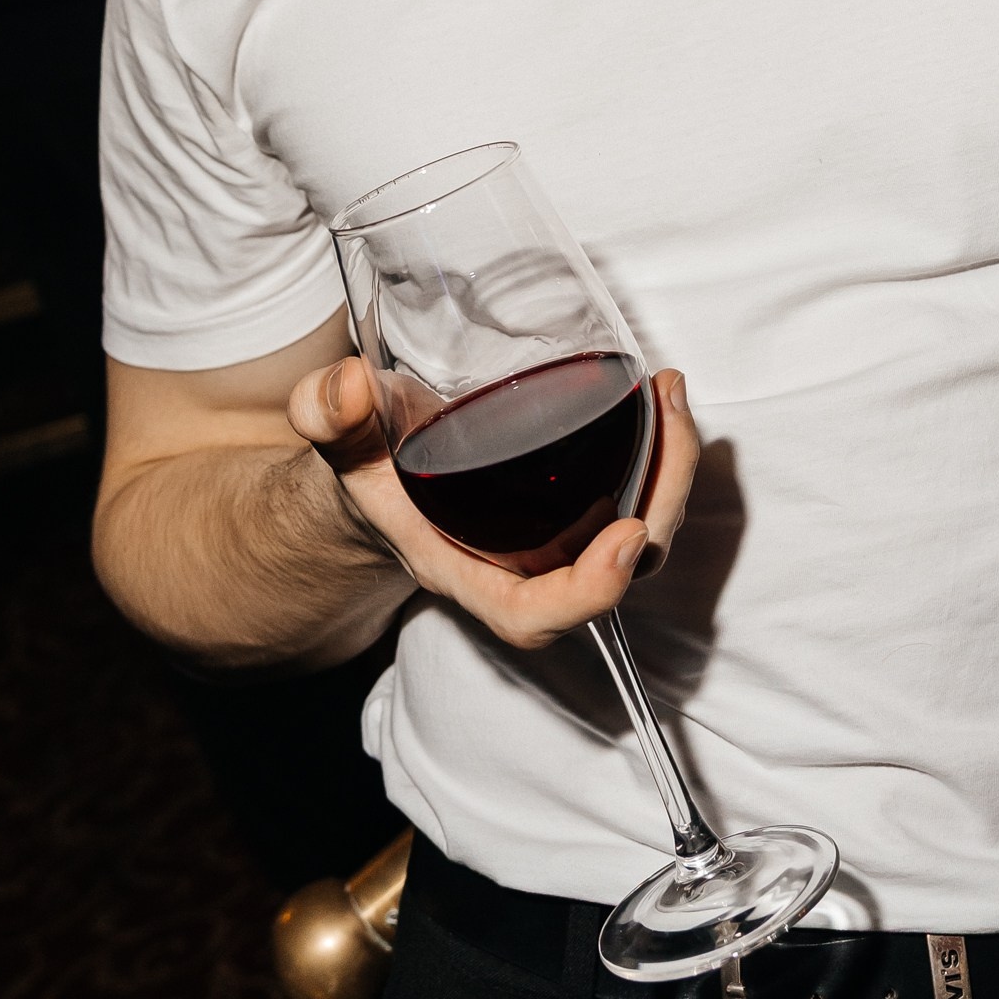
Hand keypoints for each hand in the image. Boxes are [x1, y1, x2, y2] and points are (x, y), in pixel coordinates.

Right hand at [287, 357, 699, 650]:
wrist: (380, 466)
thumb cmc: (365, 463)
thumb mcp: (337, 434)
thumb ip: (329, 411)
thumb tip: (349, 385)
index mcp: (466, 569)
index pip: (532, 613)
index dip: (586, 592)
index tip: (624, 535)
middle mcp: (523, 565)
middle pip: (613, 572)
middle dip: (656, 502)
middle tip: (668, 416)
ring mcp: (558, 537)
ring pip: (637, 533)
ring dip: (668, 470)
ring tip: (668, 393)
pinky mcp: (578, 501)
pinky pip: (634, 497)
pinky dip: (658, 454)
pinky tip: (658, 396)